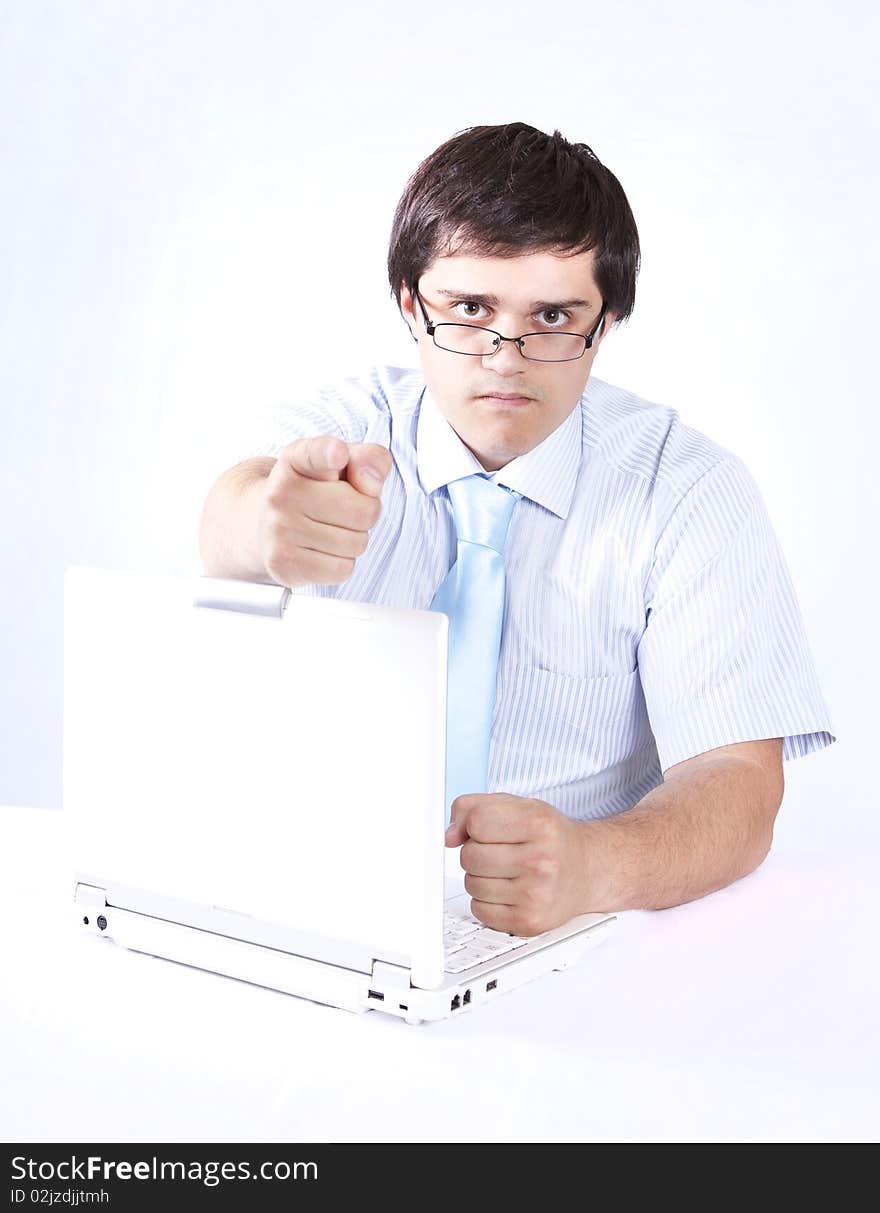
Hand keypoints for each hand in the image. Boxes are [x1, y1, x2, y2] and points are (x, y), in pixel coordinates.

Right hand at [258, 436, 391, 587]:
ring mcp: (279, 530)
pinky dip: (340, 563)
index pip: (314, 453)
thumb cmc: (313, 491)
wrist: (262, 526)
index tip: (338, 454)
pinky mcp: (283, 563)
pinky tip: (321, 550)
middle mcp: (281, 492)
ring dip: (354, 540)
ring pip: (356, 544)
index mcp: (296, 459)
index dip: (328, 453)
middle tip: (345, 509)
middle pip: (363, 512)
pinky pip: (341, 569)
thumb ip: (368, 459)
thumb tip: (372, 483)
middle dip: (366, 513)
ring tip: (330, 528)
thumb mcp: (341, 463)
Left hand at [444, 793, 588, 935]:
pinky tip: (508, 891)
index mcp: (539, 824)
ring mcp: (536, 895)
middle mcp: (541, 860)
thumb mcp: (521, 806)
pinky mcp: (529, 922)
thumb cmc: (551, 838)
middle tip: (499, 851)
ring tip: (507, 871)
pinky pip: (479, 910)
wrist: (588, 870)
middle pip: (470, 856)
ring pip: (471, 884)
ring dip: (481, 877)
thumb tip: (448, 835)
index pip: (476, 821)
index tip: (484, 828)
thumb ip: (476, 807)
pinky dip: (486, 901)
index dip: (472, 825)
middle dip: (476, 852)